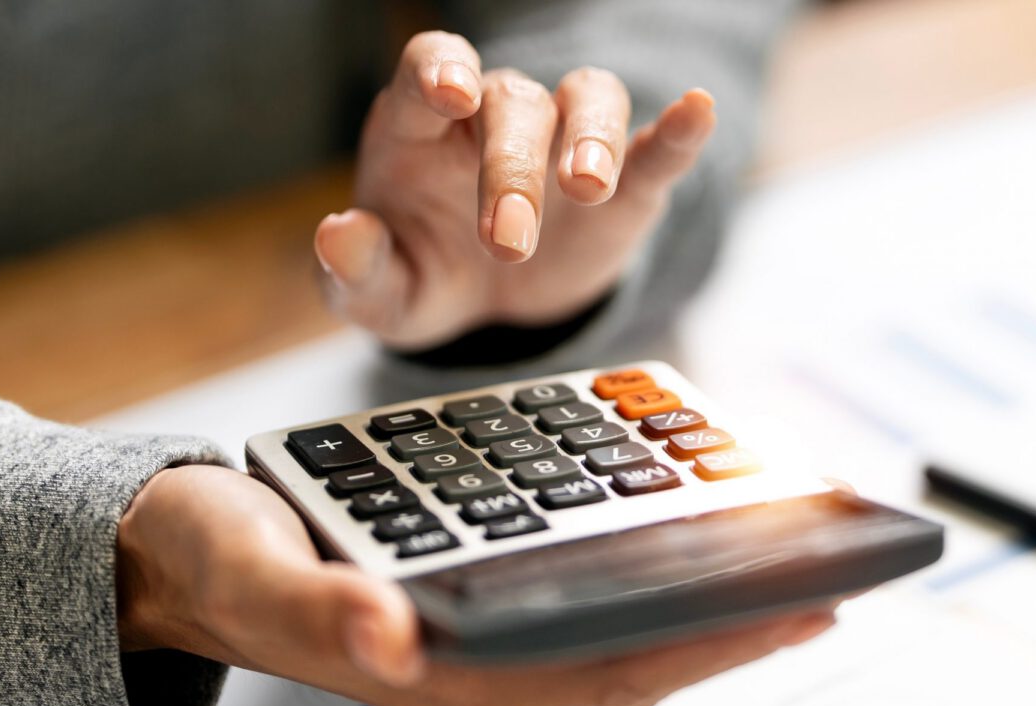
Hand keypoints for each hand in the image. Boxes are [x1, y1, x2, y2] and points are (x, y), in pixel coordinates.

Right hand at [117, 465, 836, 705]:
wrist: (169, 550)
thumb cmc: (209, 559)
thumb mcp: (252, 570)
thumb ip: (318, 609)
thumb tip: (394, 630)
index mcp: (434, 668)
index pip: (600, 666)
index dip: (708, 643)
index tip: (802, 603)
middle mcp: (464, 662)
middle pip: (626, 652)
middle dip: (730, 622)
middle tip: (822, 572)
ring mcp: (464, 631)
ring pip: (603, 622)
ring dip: (688, 592)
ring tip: (764, 548)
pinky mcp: (455, 592)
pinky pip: (562, 587)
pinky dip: (625, 560)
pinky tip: (655, 522)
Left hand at [315, 32, 717, 351]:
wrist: (489, 308)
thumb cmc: (424, 275)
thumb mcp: (381, 294)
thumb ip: (354, 271)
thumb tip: (339, 236)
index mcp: (424, 128)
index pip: (430, 67)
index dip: (441, 69)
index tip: (449, 92)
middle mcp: (494, 117)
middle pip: (512, 103)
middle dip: (510, 169)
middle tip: (507, 242)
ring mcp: (563, 144)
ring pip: (587, 99)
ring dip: (589, 136)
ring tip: (587, 186)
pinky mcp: (622, 187)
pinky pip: (652, 146)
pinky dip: (676, 131)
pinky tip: (696, 113)